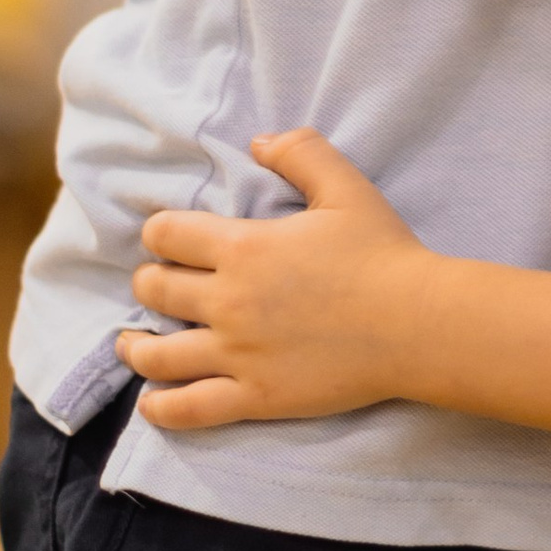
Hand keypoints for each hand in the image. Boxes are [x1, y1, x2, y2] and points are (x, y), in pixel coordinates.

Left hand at [119, 130, 431, 428]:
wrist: (417, 324)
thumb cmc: (384, 254)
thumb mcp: (346, 187)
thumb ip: (301, 152)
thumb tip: (258, 142)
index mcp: (244, 248)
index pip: (167, 235)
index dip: (159, 233)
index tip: (165, 240)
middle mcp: (229, 301)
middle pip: (155, 291)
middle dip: (148, 283)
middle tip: (155, 286)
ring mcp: (238, 354)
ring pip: (159, 355)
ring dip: (137, 346)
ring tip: (133, 343)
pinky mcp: (256, 397)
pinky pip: (190, 408)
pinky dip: (162, 407)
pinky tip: (152, 402)